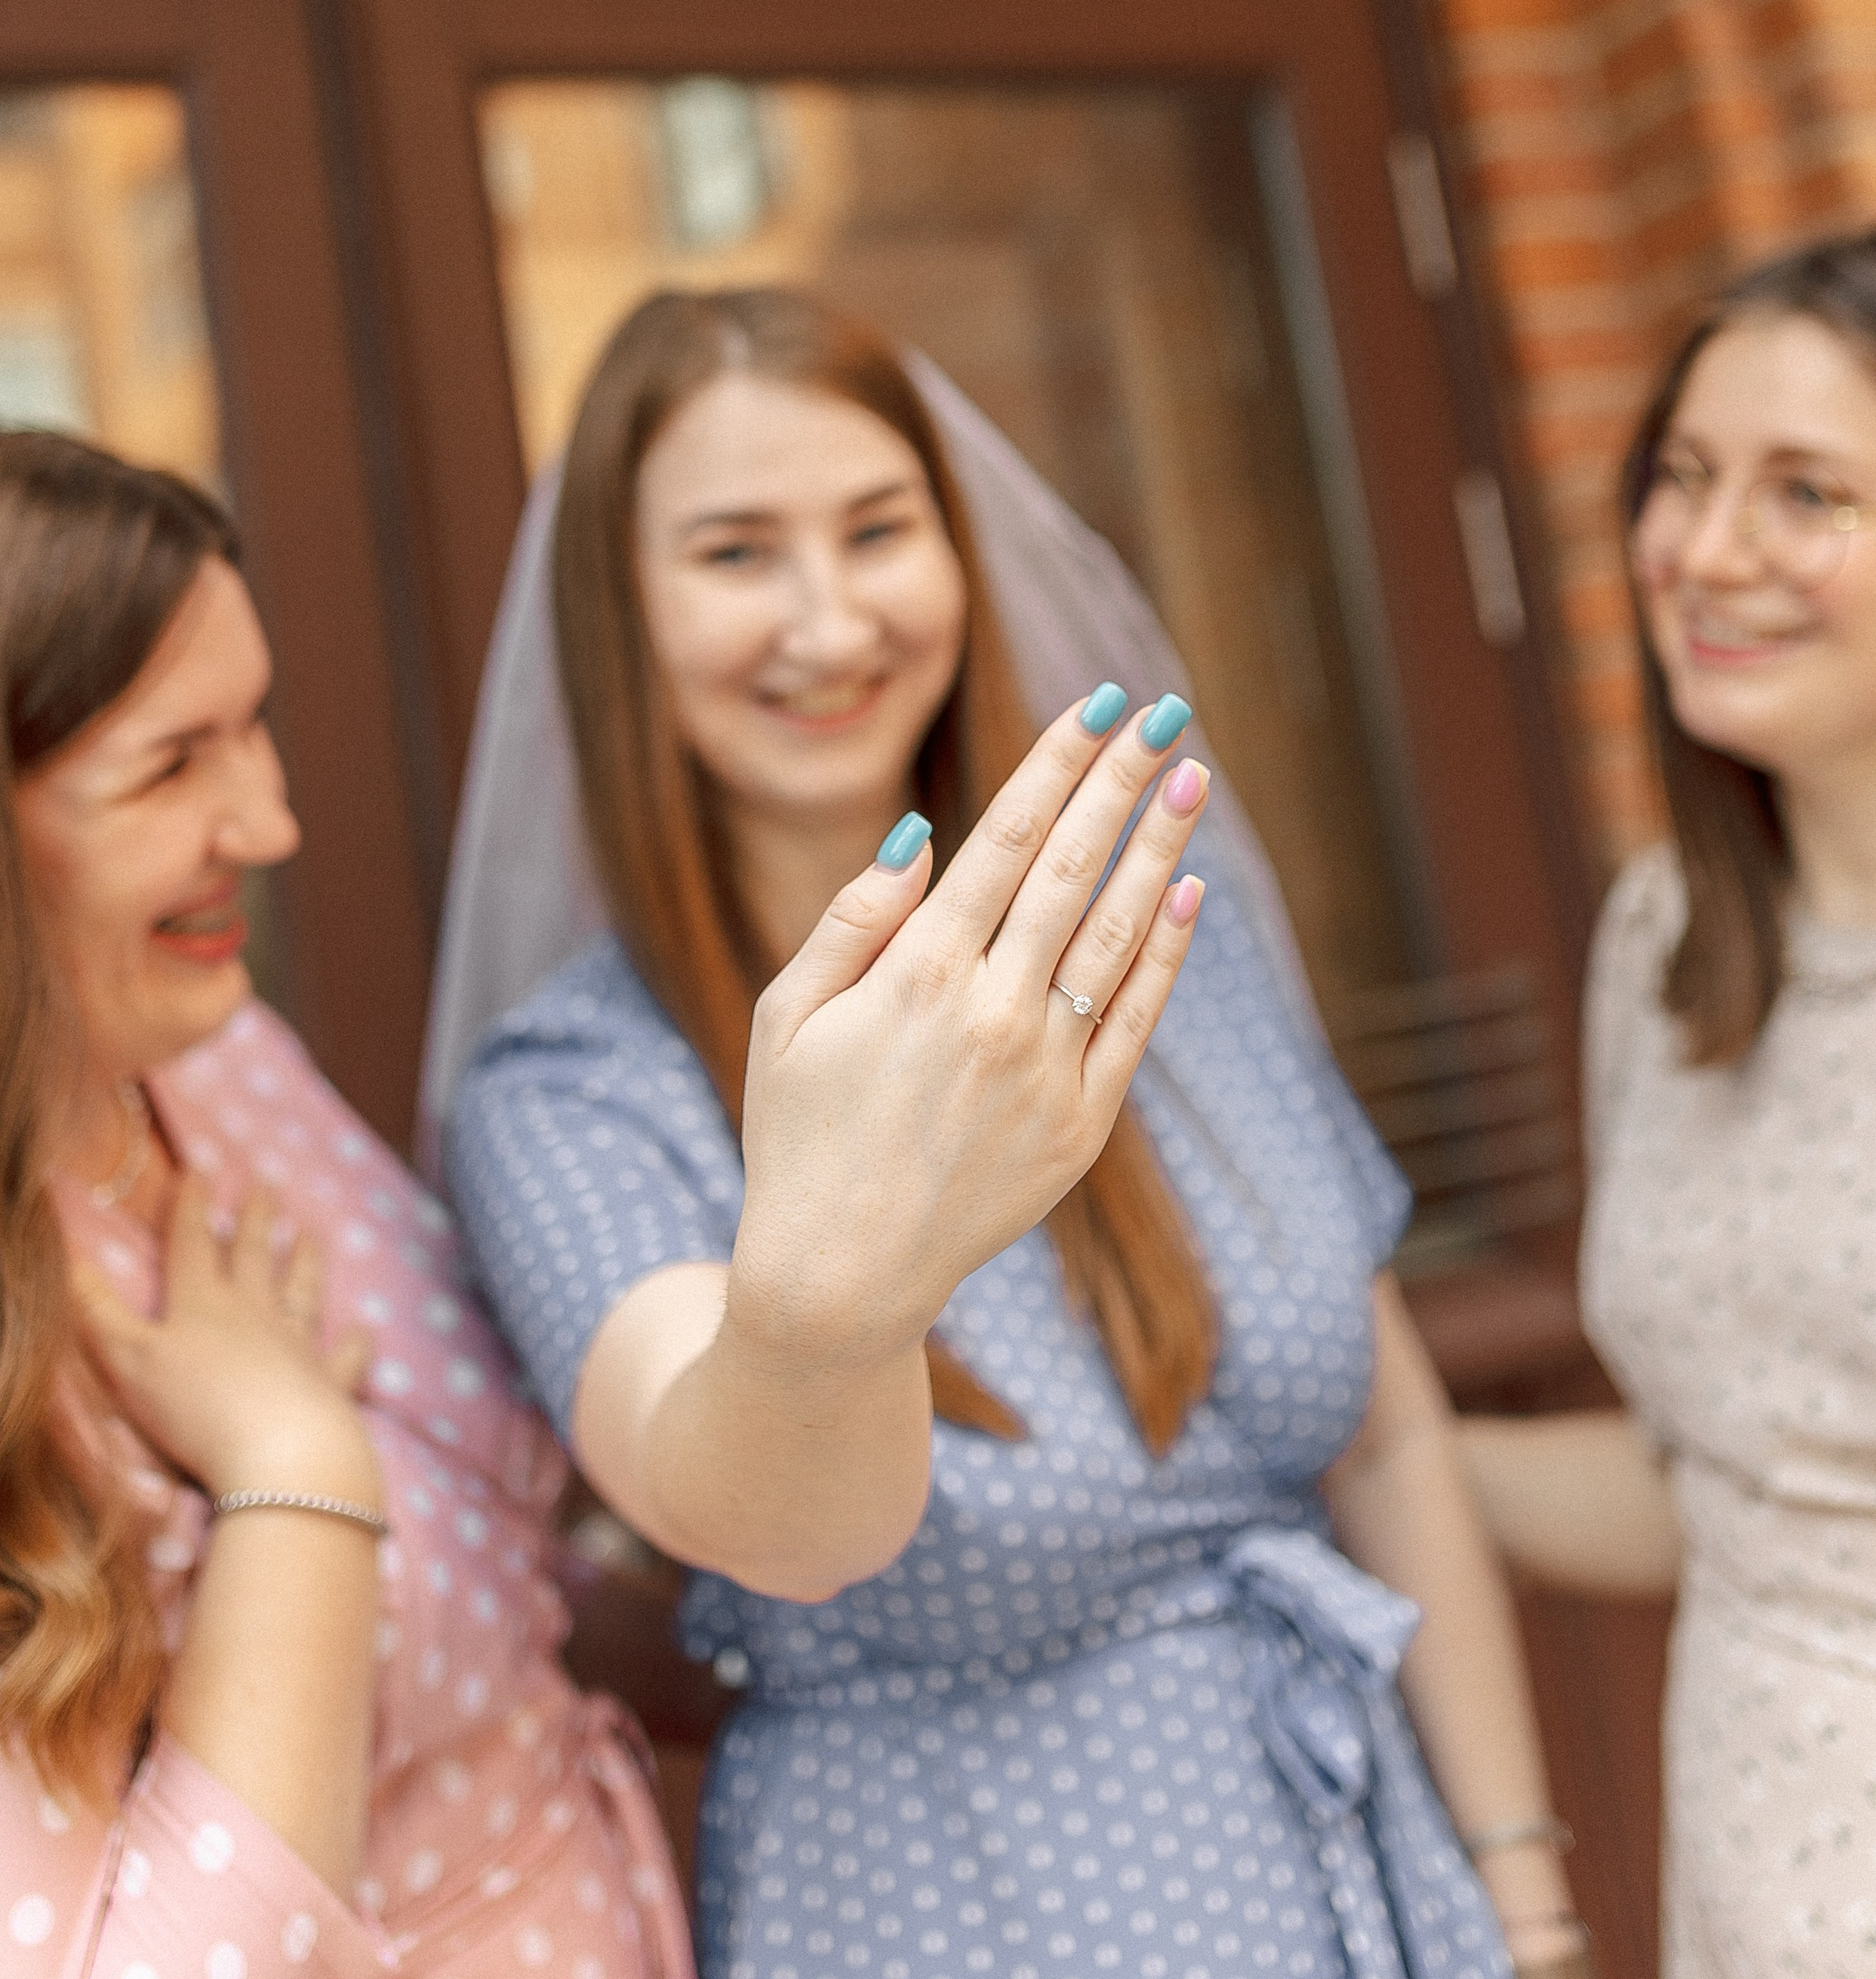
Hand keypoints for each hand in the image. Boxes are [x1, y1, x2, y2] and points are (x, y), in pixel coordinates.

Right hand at [74, 1181, 380, 1507]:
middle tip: (266, 1184)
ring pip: (300, 1294)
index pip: (192, 1245)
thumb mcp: (127, 1359)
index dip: (191, 1208)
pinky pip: (342, 1359)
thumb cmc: (195, 1407)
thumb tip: (65, 1251)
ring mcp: (296, 1348)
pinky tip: (364, 1332)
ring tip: (311, 1235)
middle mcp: (253, 1315)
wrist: (278, 1452)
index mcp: (201, 1305)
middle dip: (255, 1220)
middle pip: (253, 1258)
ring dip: (304, 1263)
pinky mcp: (327, 1387)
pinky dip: (353, 1345)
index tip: (199, 1171)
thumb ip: (96, 1309)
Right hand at [729, 696, 1208, 1373]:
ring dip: (1161, 847)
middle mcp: (992, 1011)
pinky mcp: (1080, 1126)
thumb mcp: (786, 1014)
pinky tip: (1188, 893)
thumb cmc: (796, 1132)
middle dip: (1123, 778)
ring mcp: (1045, 1070)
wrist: (838, 1276)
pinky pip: (1135, 1020)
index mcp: (918, 973)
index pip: (1010, 836)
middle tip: (1165, 711)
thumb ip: (853, 919)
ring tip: (1193, 777)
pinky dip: (1167, 953)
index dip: (1059, 762)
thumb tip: (922, 832)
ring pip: (1120, 933)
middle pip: (1076, 866)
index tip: (1100, 703)